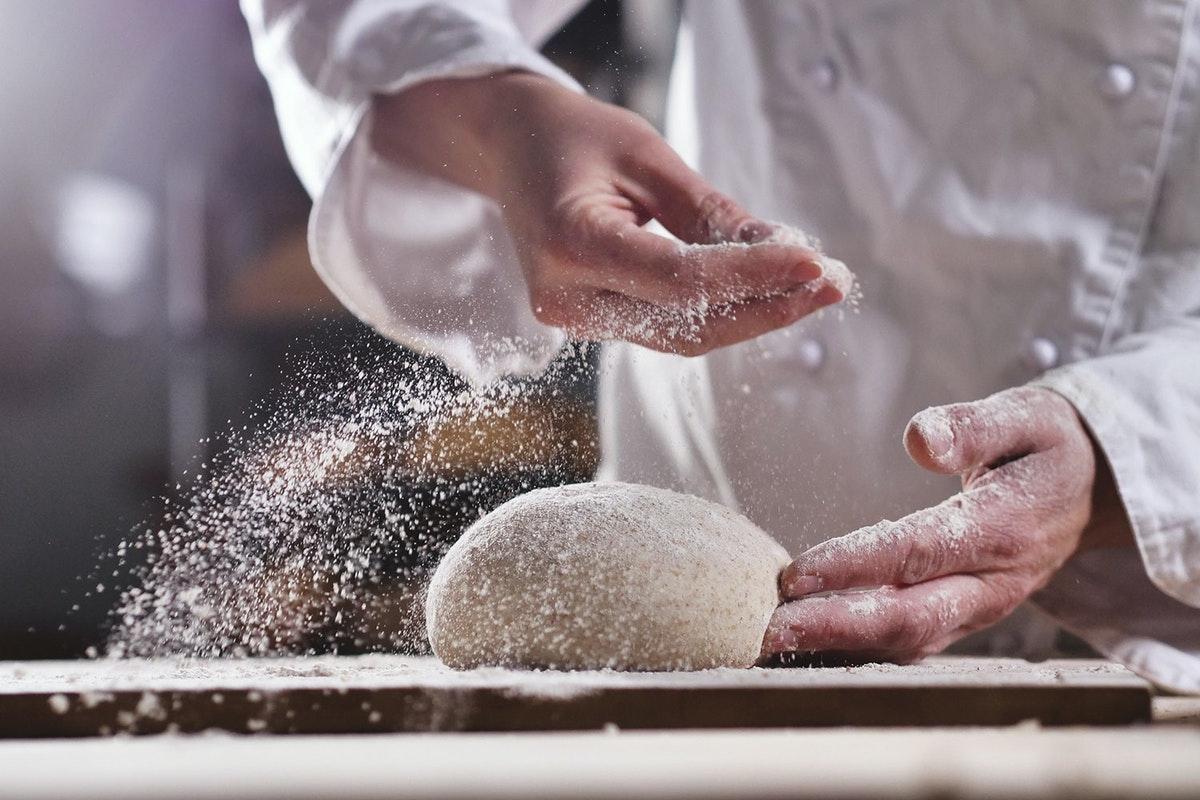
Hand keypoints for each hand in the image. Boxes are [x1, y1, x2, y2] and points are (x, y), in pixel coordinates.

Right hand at [374, 72, 847, 354]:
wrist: (510, 149)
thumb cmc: (574, 138)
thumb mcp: (647, 156)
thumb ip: (711, 212)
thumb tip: (787, 253)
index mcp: (570, 243)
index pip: (680, 280)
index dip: (755, 276)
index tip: (817, 261)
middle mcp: (564, 297)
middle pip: (686, 325)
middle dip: (767, 307)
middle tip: (835, 282)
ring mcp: (572, 317)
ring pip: (681, 337)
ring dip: (752, 316)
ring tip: (815, 287)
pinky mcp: (589, 320)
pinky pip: (665, 328)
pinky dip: (720, 313)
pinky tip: (767, 290)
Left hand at [761, 386, 1131, 663]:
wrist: (1095, 490)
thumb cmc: (1047, 447)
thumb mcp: (1024, 417)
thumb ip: (971, 426)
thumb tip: (919, 441)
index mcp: (1004, 529)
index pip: (917, 552)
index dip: (855, 565)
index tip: (796, 572)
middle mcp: (993, 583)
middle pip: (909, 617)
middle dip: (836, 627)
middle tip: (772, 629)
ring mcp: (979, 608)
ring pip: (907, 640)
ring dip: (840, 646)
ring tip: (776, 642)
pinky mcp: (964, 616)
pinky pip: (910, 641)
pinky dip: (859, 649)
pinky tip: (810, 644)